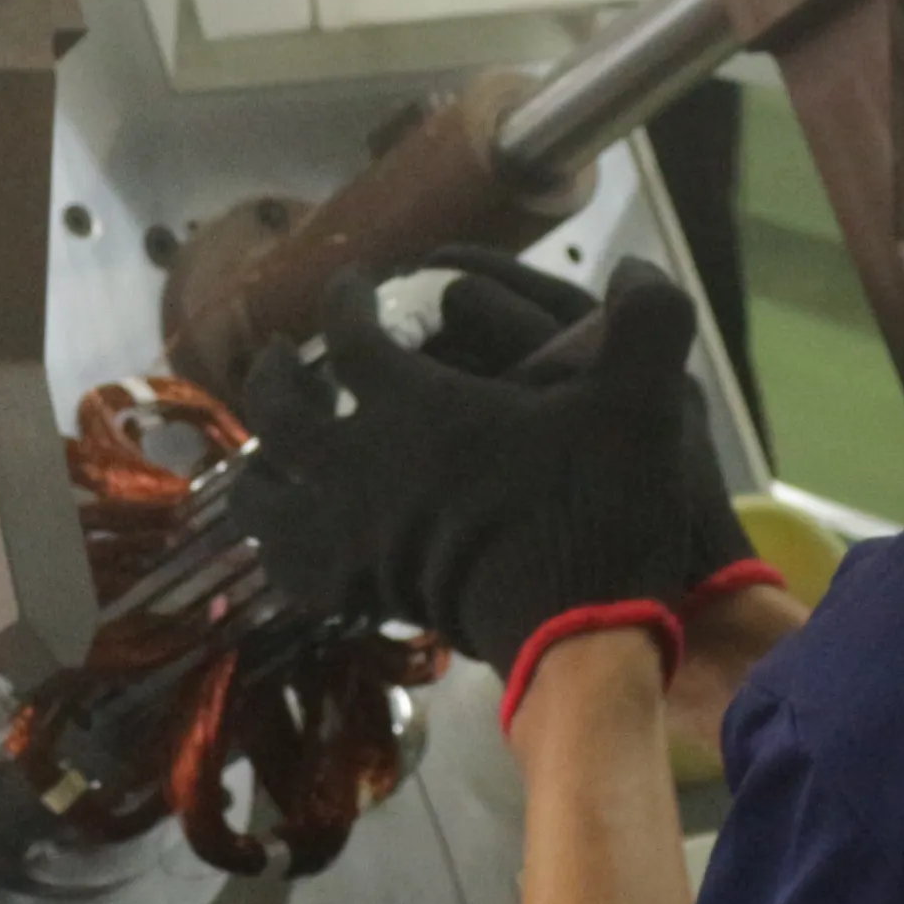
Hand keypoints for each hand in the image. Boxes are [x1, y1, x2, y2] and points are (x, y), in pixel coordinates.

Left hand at [230, 251, 763, 715]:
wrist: (579, 636)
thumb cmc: (598, 511)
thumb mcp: (642, 405)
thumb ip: (647, 323)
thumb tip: (636, 267)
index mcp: (413, 404)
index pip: (348, 332)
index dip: (345, 298)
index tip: (354, 283)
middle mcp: (359, 463)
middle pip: (278, 407)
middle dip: (273, 373)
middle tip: (282, 355)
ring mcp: (350, 535)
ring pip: (263, 493)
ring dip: (257, 462)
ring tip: (265, 452)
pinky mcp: (359, 593)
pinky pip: (291, 565)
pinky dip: (281, 544)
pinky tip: (295, 539)